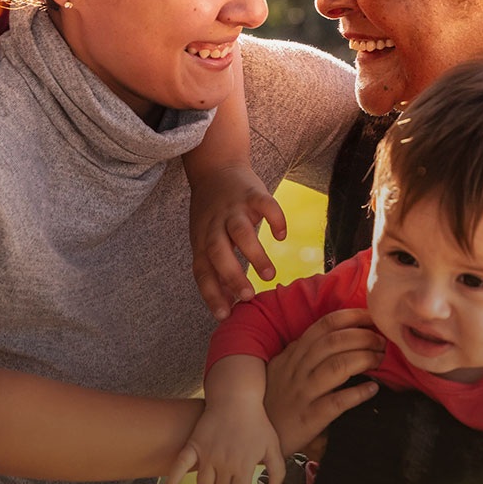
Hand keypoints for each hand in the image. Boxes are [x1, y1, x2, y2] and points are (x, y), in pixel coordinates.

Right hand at [165, 401, 285, 483]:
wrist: (236, 397)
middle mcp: (223, 464)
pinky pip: (179, 466)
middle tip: (232, 474)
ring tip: (217, 471)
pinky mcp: (194, 445)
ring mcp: (207, 455)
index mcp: (243, 467)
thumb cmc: (256, 422)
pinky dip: (173, 479)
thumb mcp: (272, 445)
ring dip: (210, 482)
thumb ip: (278, 469)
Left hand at [190, 164, 286, 319]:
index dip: (211, 294)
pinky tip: (280, 235)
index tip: (224, 316)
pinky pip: (265, 205)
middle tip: (248, 296)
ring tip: (268, 275)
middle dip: (231, 275)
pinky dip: (274, 219)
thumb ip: (215, 271)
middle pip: (217, 251)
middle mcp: (214, 225)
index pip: (201, 270)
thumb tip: (225, 307)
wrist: (216, 166)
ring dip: (254, 254)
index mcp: (201, 240)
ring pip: (240, 231)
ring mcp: (232, 208)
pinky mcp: (251, 193)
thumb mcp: (206, 240)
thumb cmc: (212, 213)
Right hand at [264, 308, 384, 455]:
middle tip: (382, 340)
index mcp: (293, 354)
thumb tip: (335, 335)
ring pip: (336, 367)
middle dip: (362, 337)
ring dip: (363, 359)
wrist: (255, 434)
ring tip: (380, 358)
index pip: (323, 326)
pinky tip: (373, 389)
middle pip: (334, 343)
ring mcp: (302, 393)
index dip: (349, 318)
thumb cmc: (274, 399)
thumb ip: (304, 352)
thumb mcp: (283, 368)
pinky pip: (336, 402)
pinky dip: (357, 393)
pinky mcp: (309, 418)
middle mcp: (297, 369)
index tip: (370, 316)